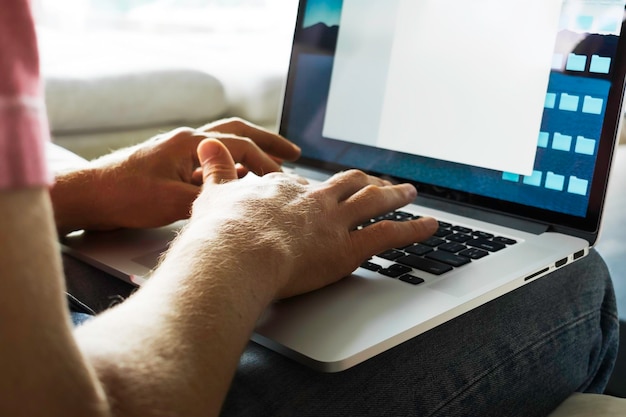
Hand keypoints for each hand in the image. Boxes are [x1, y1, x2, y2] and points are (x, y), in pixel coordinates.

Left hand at [51, 119, 300, 232]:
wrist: (89, 196)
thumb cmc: (125, 196)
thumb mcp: (174, 201)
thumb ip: (211, 195)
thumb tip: (242, 196)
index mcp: (189, 142)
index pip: (239, 147)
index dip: (265, 163)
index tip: (283, 180)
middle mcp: (186, 140)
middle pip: (237, 133)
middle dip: (267, 142)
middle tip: (293, 153)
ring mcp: (178, 151)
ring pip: (224, 145)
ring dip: (250, 152)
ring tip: (273, 164)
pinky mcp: (171, 166)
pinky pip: (210, 162)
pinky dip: (230, 168)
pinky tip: (239, 182)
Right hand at [183, 139, 437, 299]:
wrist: (236, 253)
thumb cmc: (221, 231)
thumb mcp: (212, 193)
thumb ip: (215, 169)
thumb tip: (206, 144)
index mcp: (283, 189)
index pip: (305, 185)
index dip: (317, 187)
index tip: (322, 189)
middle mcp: (314, 200)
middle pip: (347, 184)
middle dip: (364, 182)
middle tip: (376, 181)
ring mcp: (334, 221)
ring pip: (374, 201)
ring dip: (394, 195)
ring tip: (410, 190)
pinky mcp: (348, 247)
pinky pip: (389, 235)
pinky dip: (413, 229)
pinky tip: (430, 226)